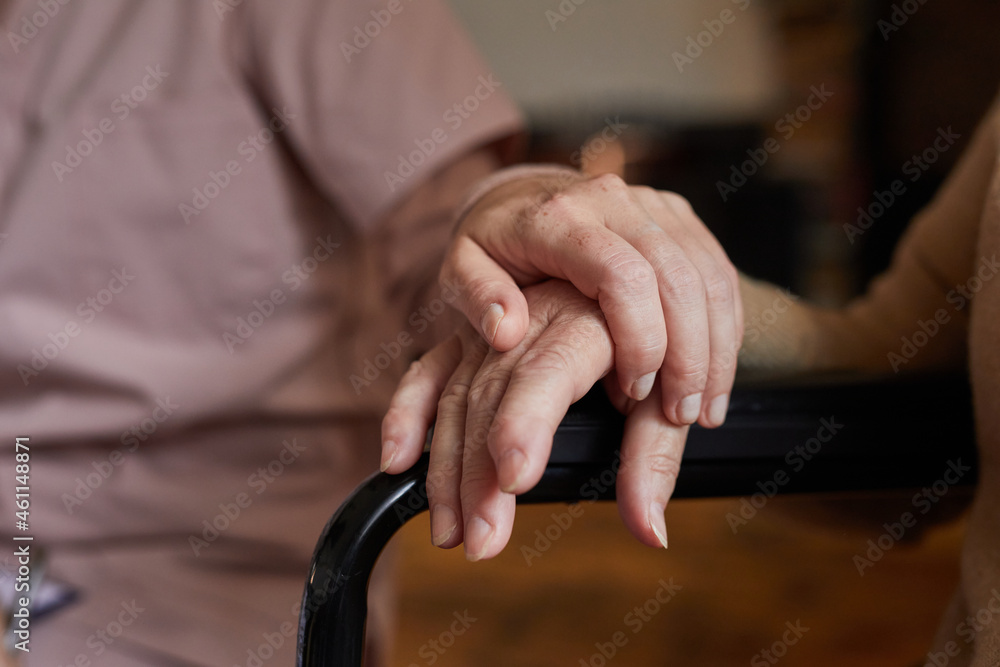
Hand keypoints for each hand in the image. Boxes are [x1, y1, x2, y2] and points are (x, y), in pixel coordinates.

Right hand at [381, 280, 687, 559]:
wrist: (637, 282)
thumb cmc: (660, 347)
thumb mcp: (670, 398)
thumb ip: (656, 460)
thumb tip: (651, 532)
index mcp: (589, 320)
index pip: (549, 372)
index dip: (526, 423)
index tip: (515, 479)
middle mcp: (533, 319)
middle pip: (491, 393)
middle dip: (479, 473)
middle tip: (481, 542)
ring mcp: (496, 330)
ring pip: (456, 394)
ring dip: (447, 468)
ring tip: (452, 532)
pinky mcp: (472, 340)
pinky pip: (430, 375)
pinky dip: (409, 417)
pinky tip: (397, 462)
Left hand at [442, 172, 741, 427]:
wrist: (519, 197)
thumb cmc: (491, 244)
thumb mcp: (460, 268)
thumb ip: (477, 297)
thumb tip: (507, 330)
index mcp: (559, 217)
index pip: (620, 272)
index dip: (639, 335)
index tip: (634, 391)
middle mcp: (612, 201)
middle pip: (675, 274)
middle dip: (688, 353)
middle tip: (681, 415)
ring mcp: (651, 204)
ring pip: (706, 272)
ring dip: (714, 346)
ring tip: (703, 409)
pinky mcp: (675, 215)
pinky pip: (716, 268)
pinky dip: (724, 326)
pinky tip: (716, 375)